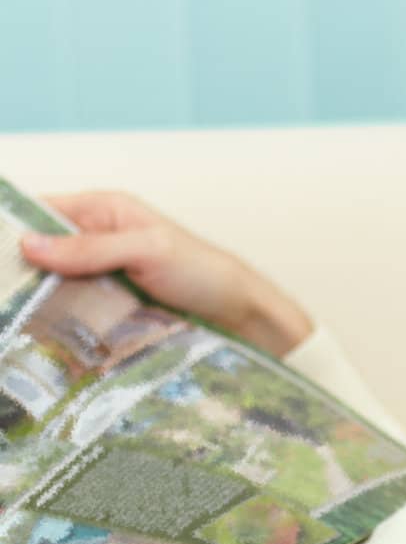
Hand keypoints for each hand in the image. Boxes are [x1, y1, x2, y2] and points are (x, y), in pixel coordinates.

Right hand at [19, 191, 313, 358]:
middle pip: (41, 250)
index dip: (11, 229)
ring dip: (36, 299)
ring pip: (53, 282)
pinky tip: (43, 333)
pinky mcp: (110, 304)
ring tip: (13, 318)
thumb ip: (91, 248)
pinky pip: (74, 308)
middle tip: (3, 298)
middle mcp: (98, 238)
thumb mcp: (148, 251)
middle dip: (19, 270)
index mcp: (105, 209)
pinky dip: (60, 318)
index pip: (40, 210)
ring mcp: (103, 274)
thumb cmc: (204, 272)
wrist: (243, 315)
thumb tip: (28, 245)